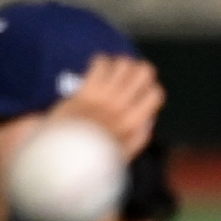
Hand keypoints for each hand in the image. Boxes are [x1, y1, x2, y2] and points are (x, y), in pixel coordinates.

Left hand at [50, 55, 164, 162]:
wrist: (65, 156)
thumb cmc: (94, 158)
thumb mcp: (125, 155)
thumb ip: (139, 138)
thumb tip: (149, 120)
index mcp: (135, 122)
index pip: (156, 93)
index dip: (151, 90)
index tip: (143, 95)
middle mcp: (122, 105)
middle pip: (143, 71)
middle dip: (139, 72)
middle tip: (130, 80)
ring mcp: (103, 95)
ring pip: (123, 63)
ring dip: (120, 66)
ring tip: (115, 76)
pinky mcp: (86, 88)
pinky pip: (100, 62)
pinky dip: (102, 64)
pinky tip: (99, 74)